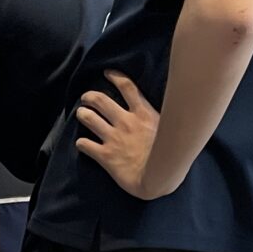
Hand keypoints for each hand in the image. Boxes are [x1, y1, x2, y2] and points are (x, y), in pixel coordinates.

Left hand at [74, 72, 170, 200]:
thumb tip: (172, 110)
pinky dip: (81, 143)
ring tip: (80, 113)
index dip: (115, 77)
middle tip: (86, 97)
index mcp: (143, 114)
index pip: (127, 88)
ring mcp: (114, 138)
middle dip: (90, 96)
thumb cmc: (170, 156)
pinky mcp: (105, 156)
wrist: (159, 177)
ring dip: (82, 114)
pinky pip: (86, 145)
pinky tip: (80, 143)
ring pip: (90, 119)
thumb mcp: (170, 129)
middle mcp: (126, 122)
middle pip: (102, 101)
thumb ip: (164, 118)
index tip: (107, 73)